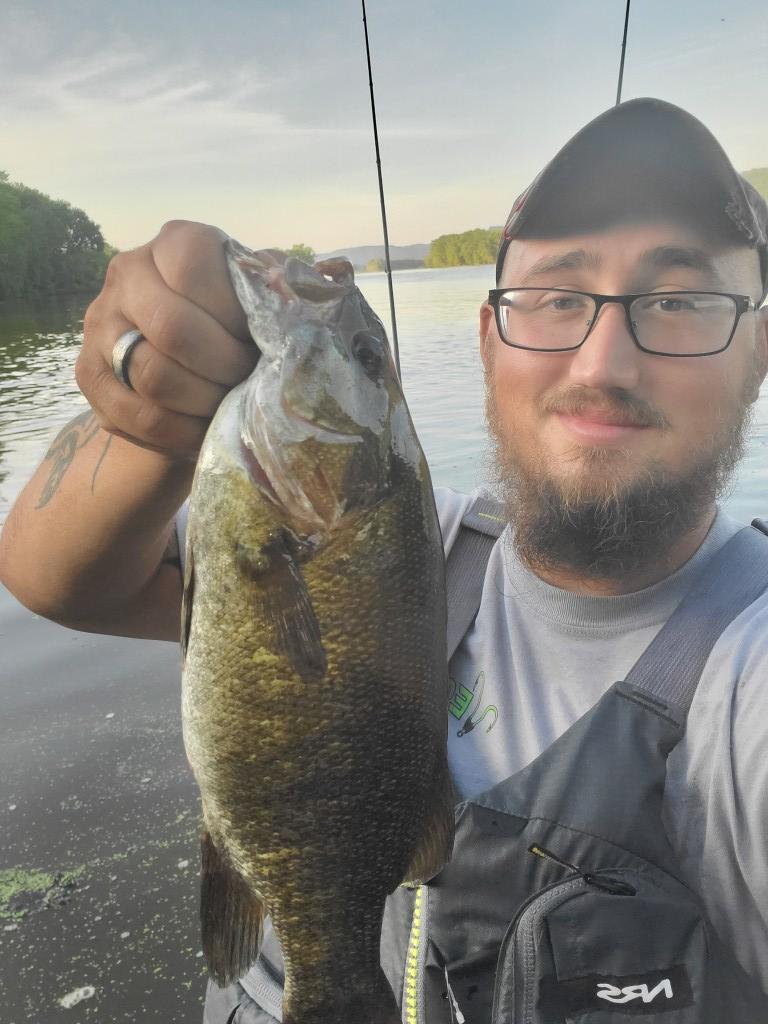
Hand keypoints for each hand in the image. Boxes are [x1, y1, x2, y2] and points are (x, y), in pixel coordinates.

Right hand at [77, 220, 257, 460]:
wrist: (186, 362)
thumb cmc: (236, 324)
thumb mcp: (258, 299)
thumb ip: (275, 294)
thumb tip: (296, 308)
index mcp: (173, 242)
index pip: (194, 270)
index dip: (234, 314)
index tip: (260, 339)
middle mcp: (127, 273)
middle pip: (173, 328)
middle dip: (224, 365)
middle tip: (248, 379)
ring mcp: (100, 324)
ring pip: (154, 375)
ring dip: (204, 400)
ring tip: (229, 403)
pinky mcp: (89, 375)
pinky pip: (138, 415)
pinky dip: (181, 431)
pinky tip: (205, 428)